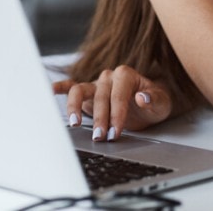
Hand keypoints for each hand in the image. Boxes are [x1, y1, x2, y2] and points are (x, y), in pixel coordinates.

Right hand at [53, 65, 172, 140]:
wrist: (148, 103)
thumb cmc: (154, 102)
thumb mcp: (162, 103)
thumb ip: (154, 99)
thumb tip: (142, 97)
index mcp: (125, 75)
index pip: (117, 95)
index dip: (116, 114)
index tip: (116, 132)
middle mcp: (108, 77)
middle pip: (99, 96)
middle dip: (100, 118)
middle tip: (100, 137)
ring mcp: (95, 84)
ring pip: (79, 90)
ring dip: (75, 107)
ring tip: (75, 123)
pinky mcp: (87, 93)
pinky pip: (71, 87)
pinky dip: (60, 88)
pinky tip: (51, 91)